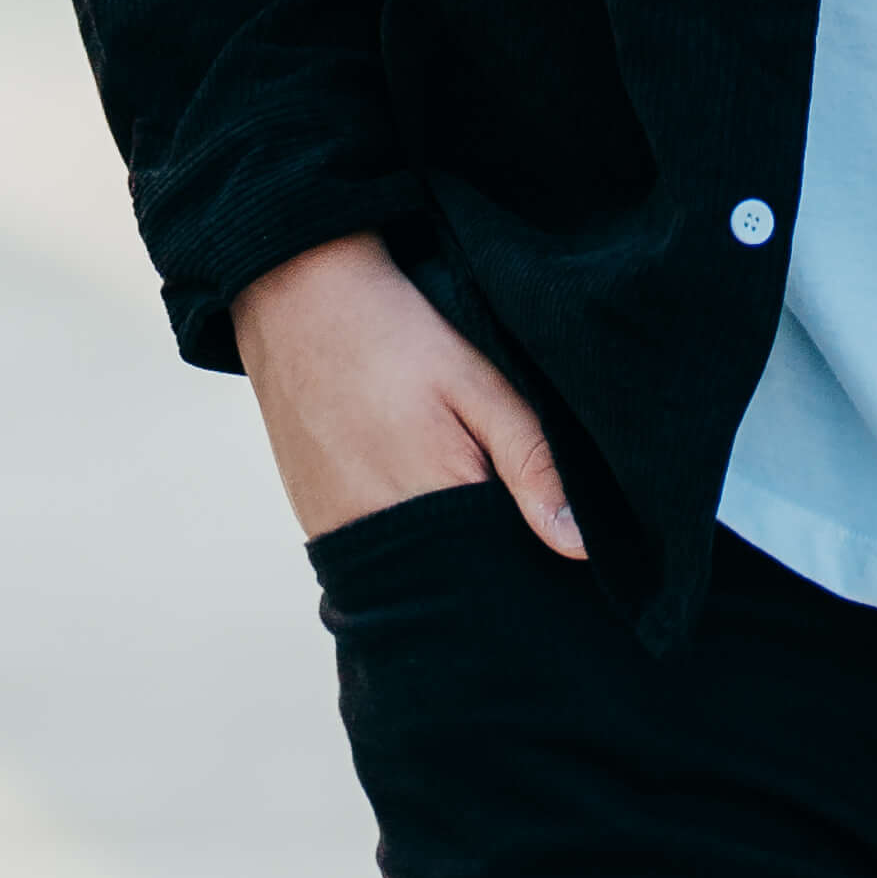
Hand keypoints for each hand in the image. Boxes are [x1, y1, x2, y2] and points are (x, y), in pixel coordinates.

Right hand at [235, 235, 588, 558]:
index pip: (500, 576)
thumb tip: (579, 547)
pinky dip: (406, 539)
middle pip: (456, 582)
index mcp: (434, 507)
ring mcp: (339, 536)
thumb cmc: (394, 335)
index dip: (530, 560)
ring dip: (445, 550)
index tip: (545, 531)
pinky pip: (376, 556)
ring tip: (459, 486)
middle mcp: (379, 539)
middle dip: (489, 559)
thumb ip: (533, 464)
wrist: (297, 295)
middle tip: (501, 495)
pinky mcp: (316, 523)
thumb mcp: (478, 383)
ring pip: (415, 572)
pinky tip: (419, 493)